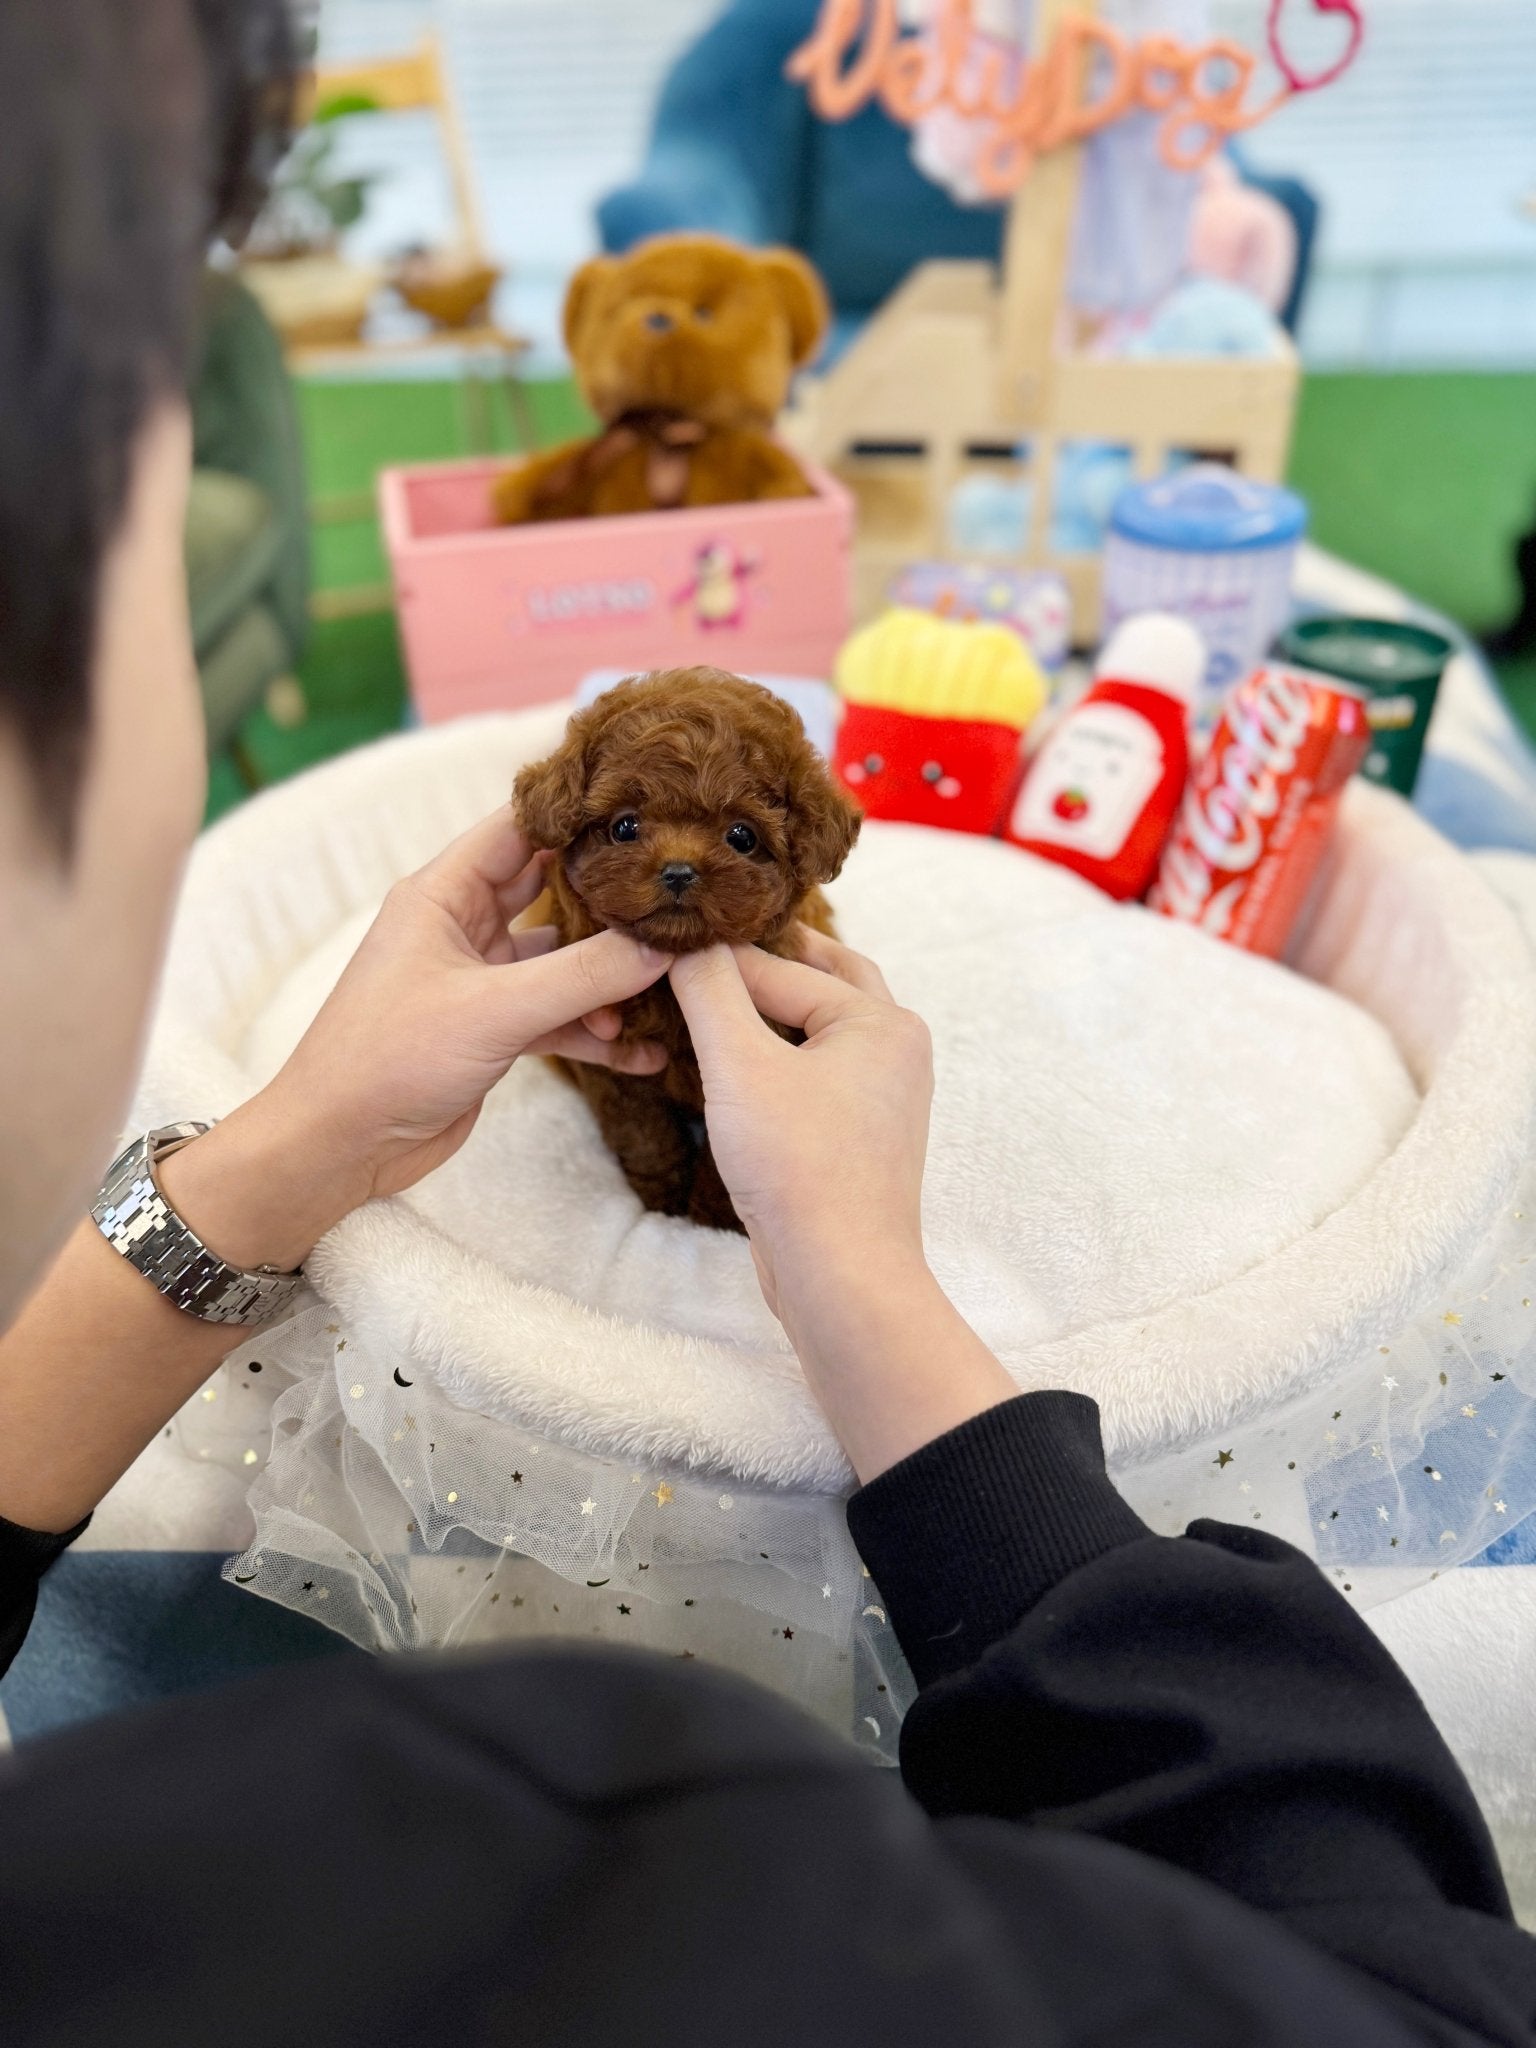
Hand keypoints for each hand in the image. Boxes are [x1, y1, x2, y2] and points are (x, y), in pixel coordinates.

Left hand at [160, 809, 671, 1270]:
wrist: (338, 1145)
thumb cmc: (388, 1059)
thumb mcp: (495, 1010)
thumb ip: (583, 976)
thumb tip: (661, 948)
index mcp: (443, 893)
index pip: (520, 828)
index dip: (579, 816)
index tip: (647, 812)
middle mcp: (463, 927)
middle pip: (552, 892)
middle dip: (612, 901)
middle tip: (676, 898)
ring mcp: (480, 980)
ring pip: (562, 962)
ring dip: (610, 979)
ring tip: (668, 990)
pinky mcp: (492, 1031)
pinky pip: (558, 1018)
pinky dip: (597, 1032)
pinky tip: (644, 1052)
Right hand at [669, 929, 932, 1319]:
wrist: (840, 1274)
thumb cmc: (799, 1167)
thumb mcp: (740, 1066)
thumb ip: (711, 991)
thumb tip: (686, 943)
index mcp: (881, 1021)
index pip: (784, 966)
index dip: (719, 958)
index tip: (665, 943)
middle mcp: (894, 1049)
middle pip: (824, 980)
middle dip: (768, 963)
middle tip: (708, 947)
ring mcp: (881, 1096)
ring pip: (819, 1030)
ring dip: (772, 1012)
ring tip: (713, 997)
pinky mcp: (857, 1136)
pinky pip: (816, 1074)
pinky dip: (779, 1057)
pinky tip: (734, 1064)